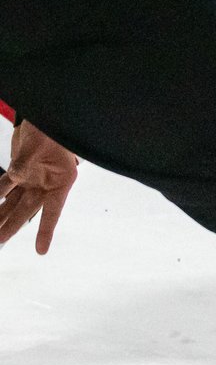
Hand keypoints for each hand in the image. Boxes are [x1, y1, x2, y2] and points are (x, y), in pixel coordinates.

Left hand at [0, 121, 77, 253]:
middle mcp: (47, 182)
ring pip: (14, 201)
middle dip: (11, 226)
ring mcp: (33, 177)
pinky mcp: (20, 170)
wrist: (47, 114)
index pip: (52, 210)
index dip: (45, 230)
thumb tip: (13, 178)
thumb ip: (24, 165)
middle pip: (27, 209)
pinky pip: (5, 186)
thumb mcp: (41, 146)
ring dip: (1, 214)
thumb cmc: (53, 128)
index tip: (41, 251)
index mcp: (61, 180)